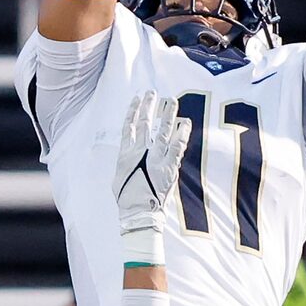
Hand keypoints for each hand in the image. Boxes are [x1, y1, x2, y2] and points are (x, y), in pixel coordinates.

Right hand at [115, 91, 189, 236]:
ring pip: (162, 130)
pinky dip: (182, 133)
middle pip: (146, 123)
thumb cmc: (127, 198)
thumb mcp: (120, 177)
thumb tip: (129, 155)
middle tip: (153, 92)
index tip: (137, 99)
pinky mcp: (170, 166)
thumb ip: (126, 162)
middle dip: (149, 107)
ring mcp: (156, 158)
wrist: (138, 213)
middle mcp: (141, 152)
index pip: (129, 126)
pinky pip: (178, 145)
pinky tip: (186, 122)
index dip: (133, 111)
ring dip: (167, 114)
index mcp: (126, 154)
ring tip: (171, 100)